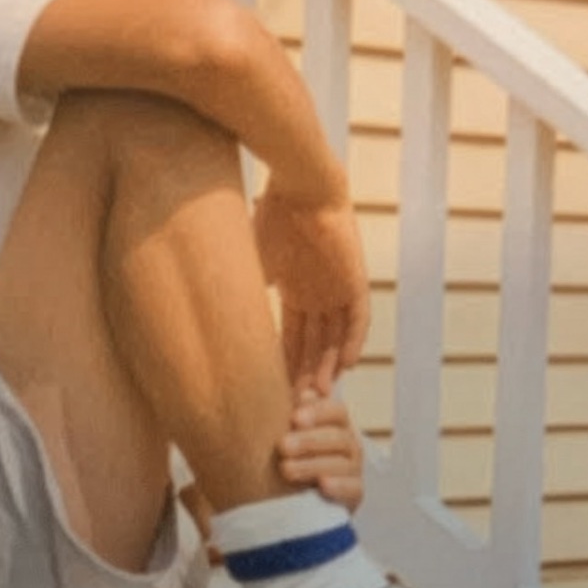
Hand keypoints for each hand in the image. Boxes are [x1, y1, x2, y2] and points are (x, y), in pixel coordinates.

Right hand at [252, 184, 369, 387]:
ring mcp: (337, 288)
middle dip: (307, 373)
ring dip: (330, 364)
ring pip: (337, 336)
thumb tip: (228, 315)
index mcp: (295, 289)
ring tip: (321, 393)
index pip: (292, 335)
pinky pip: (359, 318)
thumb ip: (249, 289)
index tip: (277, 389)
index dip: (286, 362)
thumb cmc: (272, 215)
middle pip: (316, 342)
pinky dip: (353, 341)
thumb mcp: (253, 259)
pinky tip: (346, 365)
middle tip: (299, 402)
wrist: (300, 185)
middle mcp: (318, 293)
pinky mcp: (354, 279)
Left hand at [275, 375, 363, 510]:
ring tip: (286, 469)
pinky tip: (322, 485)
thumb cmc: (293, 454)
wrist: (297, 493)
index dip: (318, 412)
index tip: (294, 419)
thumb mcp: (291, 431)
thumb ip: (296, 412)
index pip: (336, 411)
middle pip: (338, 437)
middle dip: (309, 441)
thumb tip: (304, 394)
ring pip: (342, 464)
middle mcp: (349, 444)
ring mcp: (354, 469)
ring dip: (313, 465)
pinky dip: (339, 486)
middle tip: (282, 445)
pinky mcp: (355, 494)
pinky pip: (353, 489)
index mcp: (336, 424)